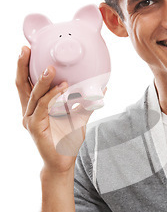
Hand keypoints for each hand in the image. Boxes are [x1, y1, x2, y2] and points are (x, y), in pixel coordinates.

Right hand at [16, 46, 96, 173]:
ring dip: (43, 80)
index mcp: (35, 106)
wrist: (64, 162)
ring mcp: (30, 118)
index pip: (26, 82)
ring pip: (34, 94)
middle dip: (22, 66)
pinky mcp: (35, 126)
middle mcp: (29, 110)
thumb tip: (100, 89)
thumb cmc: (67, 140)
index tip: (27, 49)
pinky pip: (43, 107)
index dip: (25, 66)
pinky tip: (63, 88)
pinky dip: (52, 96)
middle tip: (26, 49)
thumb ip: (85, 103)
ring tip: (51, 68)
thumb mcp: (78, 117)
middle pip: (21, 84)